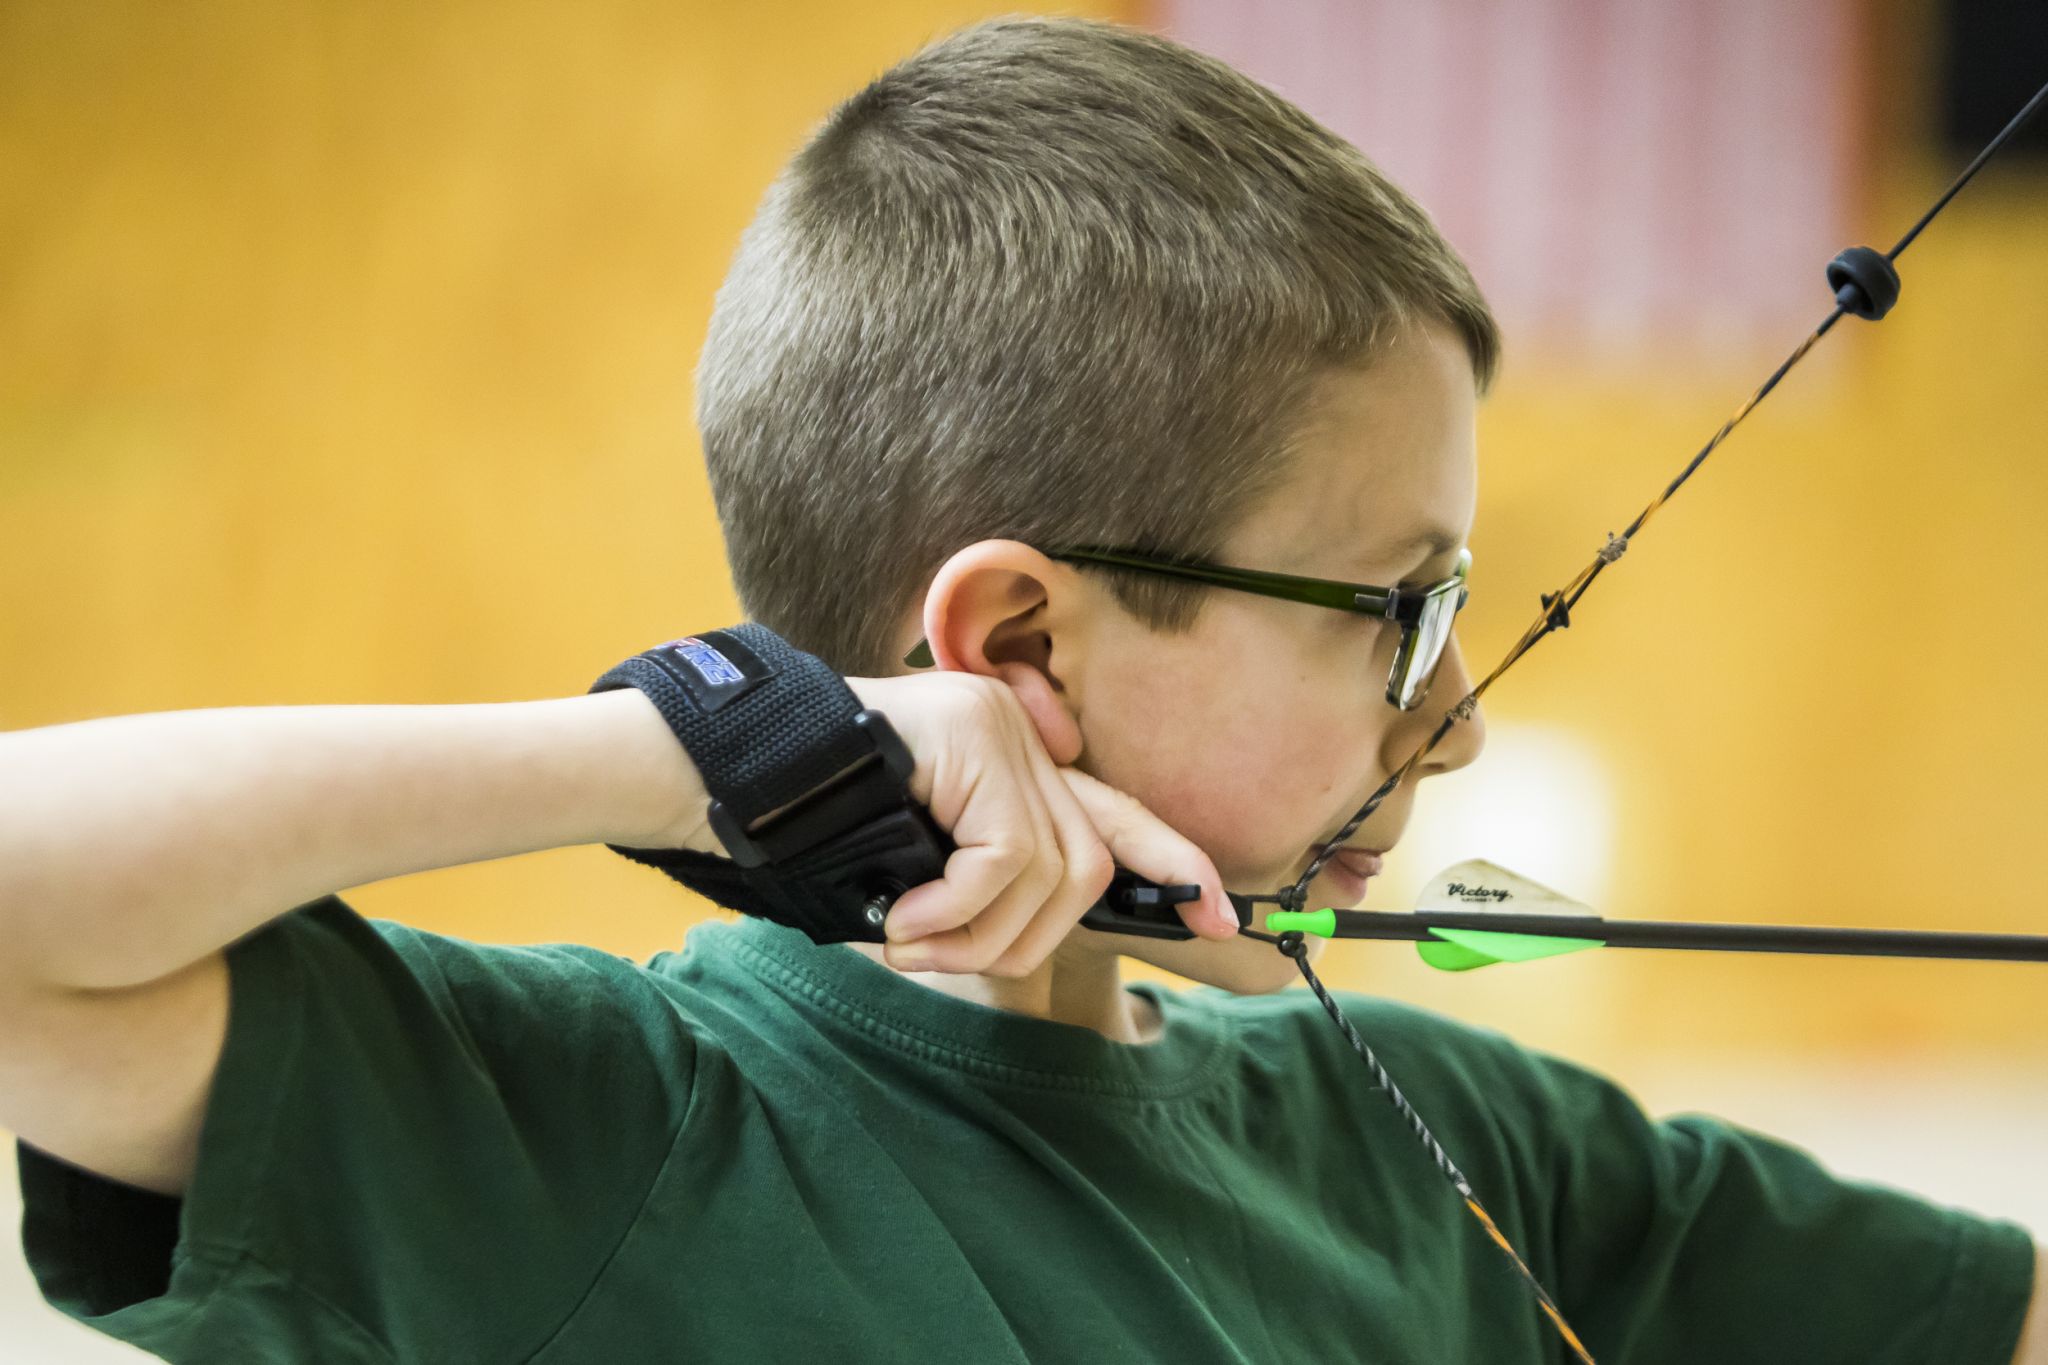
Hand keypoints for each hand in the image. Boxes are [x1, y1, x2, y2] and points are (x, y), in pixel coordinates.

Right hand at [845, 671, 1235, 975]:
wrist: (743, 774)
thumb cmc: (821, 832)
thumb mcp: (918, 866)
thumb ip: (980, 883)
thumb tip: (1026, 939)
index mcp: (1014, 762)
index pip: (1116, 813)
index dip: (1172, 861)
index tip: (1221, 911)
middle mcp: (1022, 734)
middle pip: (1084, 867)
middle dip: (1026, 938)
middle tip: (941, 959)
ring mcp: (1000, 727)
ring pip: (1050, 872)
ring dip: (980, 936)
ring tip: (912, 946)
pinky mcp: (972, 735)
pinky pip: (1002, 860)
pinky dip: (958, 911)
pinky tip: (905, 923)